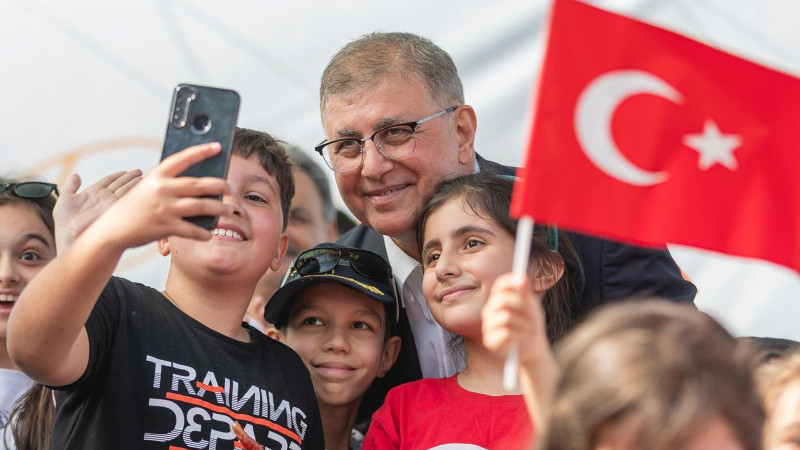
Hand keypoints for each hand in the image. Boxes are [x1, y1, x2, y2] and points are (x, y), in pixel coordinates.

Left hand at [54, 169, 142, 252]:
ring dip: (134, 182)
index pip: (109, 181)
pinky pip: (125, 197)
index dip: (118, 175)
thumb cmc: (64, 222)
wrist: (68, 235)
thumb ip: (70, 186)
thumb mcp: (65, 199)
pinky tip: (140, 186)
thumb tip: (76, 175)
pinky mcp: (114, 209)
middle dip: (130, 178)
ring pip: (124, 189)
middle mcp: (104, 197)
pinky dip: (133, 191)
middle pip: (120, 184)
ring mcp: (109, 203)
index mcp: (93, 193)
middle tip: (140, 171)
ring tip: (143, 177)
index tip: (126, 171)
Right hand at [87, 142, 232, 249]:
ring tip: (229, 210)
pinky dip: (204, 232)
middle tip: (232, 188)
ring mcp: (164, 208)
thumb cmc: (134, 207)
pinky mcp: (166, 227)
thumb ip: (168, 184)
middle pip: (199, 185)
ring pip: (201, 206)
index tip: (218, 146)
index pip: (182, 159)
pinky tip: (210, 232)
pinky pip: (193, 229)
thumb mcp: (147, 188)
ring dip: (219, 208)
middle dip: (219, 186)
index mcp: (156, 176)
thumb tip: (200, 185)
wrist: (112, 229)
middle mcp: (161, 189)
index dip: (201, 151)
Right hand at [482, 273, 550, 367]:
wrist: (534, 349)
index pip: (500, 286)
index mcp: (498, 300)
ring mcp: (488, 326)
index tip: (523, 281)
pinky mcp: (490, 341)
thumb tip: (523, 278)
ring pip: (506, 317)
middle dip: (522, 306)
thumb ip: (526, 294)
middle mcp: (489, 311)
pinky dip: (519, 337)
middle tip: (534, 314)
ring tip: (530, 331)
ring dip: (524, 324)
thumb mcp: (532, 308)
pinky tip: (522, 340)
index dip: (510, 281)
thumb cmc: (531, 326)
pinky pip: (506, 334)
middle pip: (502, 300)